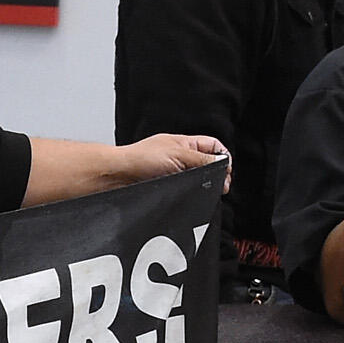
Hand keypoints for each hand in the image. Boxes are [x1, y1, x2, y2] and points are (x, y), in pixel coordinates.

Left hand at [113, 132, 229, 192]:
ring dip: (203, 186)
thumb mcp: (179, 156)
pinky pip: (185, 192)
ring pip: (198, 180)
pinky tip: (191, 198)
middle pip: (208, 165)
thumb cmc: (140, 159)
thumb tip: (223, 165)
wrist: (117, 176)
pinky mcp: (167, 188)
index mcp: (185, 144)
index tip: (225, 172)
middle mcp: (180, 158)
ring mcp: (173, 173)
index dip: (222, 158)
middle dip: (215, 174)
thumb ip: (203, 161)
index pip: (213, 147)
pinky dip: (191, 195)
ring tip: (206, 192)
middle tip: (220, 186)